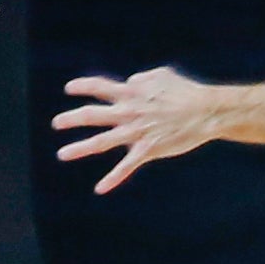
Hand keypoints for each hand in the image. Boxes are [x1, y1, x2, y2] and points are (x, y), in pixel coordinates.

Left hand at [53, 67, 224, 193]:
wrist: (207, 111)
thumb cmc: (187, 91)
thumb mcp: (163, 75)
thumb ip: (142, 78)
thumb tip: (130, 81)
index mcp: (133, 93)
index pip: (101, 87)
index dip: (83, 86)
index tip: (69, 89)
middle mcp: (129, 112)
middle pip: (93, 114)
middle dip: (72, 119)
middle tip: (57, 123)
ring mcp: (137, 131)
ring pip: (101, 142)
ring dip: (79, 148)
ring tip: (62, 154)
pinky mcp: (148, 149)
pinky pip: (127, 166)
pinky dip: (113, 178)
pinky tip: (100, 188)